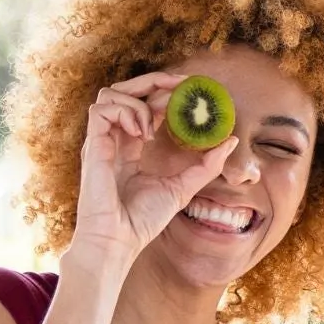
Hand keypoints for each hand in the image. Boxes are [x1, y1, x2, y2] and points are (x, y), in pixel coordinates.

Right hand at [62, 71, 239, 267]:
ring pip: (110, 94)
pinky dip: (125, 112)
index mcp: (129, 148)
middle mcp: (113, 140)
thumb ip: (206, 165)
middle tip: (180, 87)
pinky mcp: (92, 146)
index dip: (162, 92)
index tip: (188, 90)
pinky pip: (102, 109)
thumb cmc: (142, 221)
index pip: (141, 106)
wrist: (118, 241)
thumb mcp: (183, 188)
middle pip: (124, 91)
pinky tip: (142, 133)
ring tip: (153, 124)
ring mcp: (100, 142)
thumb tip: (231, 141)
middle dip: (153, 82)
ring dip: (138, 100)